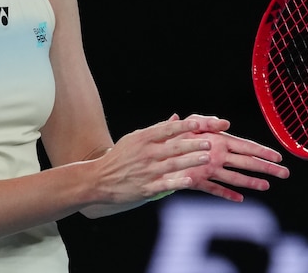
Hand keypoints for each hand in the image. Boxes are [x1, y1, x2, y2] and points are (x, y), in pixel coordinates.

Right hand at [94, 115, 220, 203]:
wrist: (98, 179)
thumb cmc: (120, 157)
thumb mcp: (134, 138)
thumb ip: (157, 130)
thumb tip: (176, 117)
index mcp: (143, 139)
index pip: (166, 130)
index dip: (183, 127)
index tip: (198, 124)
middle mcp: (145, 154)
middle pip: (173, 147)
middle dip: (192, 144)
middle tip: (209, 142)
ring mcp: (145, 171)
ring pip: (172, 165)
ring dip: (190, 161)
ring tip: (206, 158)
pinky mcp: (145, 188)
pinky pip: (164, 184)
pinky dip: (177, 183)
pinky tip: (191, 181)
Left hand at [168, 113, 290, 201]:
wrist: (158, 149)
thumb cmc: (178, 132)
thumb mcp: (192, 122)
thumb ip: (206, 122)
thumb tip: (225, 123)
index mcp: (220, 141)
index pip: (246, 146)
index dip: (263, 151)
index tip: (278, 157)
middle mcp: (218, 155)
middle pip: (247, 162)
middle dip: (266, 167)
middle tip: (285, 173)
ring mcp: (210, 168)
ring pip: (235, 176)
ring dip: (251, 181)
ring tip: (267, 186)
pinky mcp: (199, 179)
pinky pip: (215, 188)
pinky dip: (227, 193)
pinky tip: (240, 199)